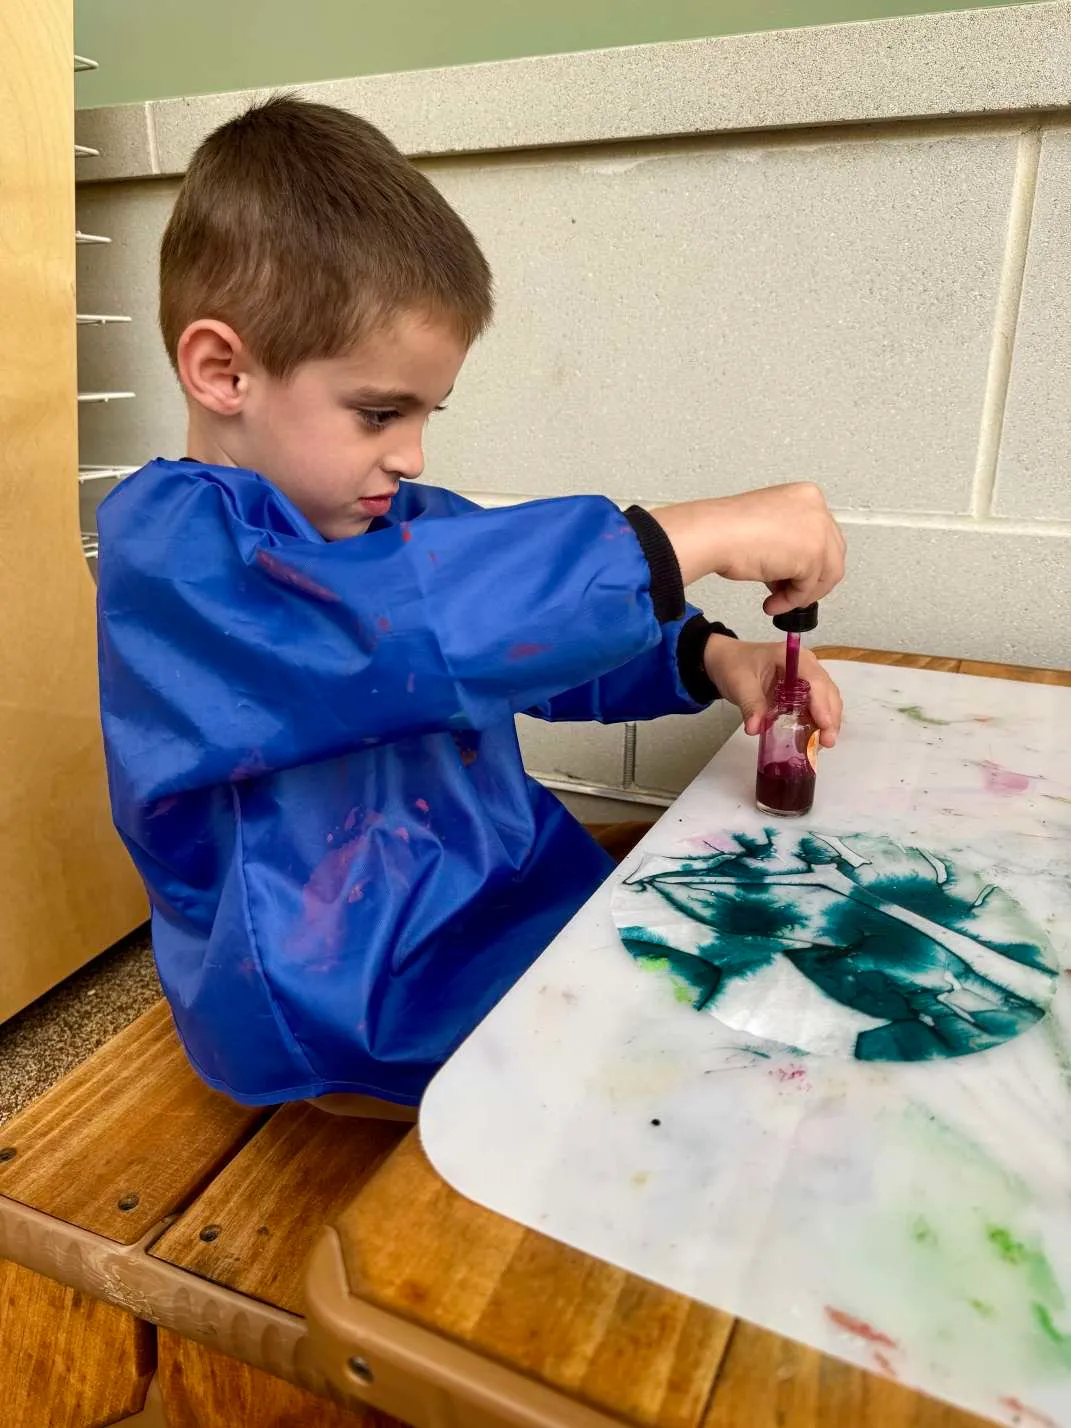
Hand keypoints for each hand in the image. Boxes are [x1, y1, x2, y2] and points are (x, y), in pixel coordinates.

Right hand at [650, 483, 845, 613]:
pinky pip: (808, 588)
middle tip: (788, 591)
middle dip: (810, 579)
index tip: (794, 576)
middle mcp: (817, 509)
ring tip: (778, 601)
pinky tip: (774, 603)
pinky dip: (791, 601)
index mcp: (806, 496)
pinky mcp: (814, 554)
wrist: (716, 533)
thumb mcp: (768, 526)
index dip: (810, 562)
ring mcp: (819, 531)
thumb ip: (789, 541)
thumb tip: (794, 569)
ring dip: (801, 594)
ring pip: (826, 575)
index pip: (823, 536)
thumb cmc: (727, 528)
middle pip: (832, 556)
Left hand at [703, 635, 842, 748]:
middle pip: (827, 692)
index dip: (822, 703)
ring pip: (827, 701)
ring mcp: (807, 679)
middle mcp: (806, 666)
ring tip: (822, 744)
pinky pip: (816, 708)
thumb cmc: (735, 666)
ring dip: (827, 722)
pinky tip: (813, 739)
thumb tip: (755, 728)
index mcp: (793, 657)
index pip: (815, 680)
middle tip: (826, 742)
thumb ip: (750, 705)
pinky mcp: (803, 692)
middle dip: (830, 717)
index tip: (824, 725)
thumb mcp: (739, 684)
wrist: (727, 661)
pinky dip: (817, 723)